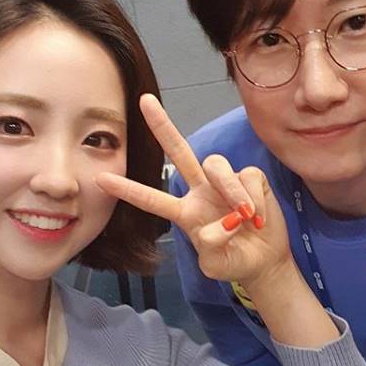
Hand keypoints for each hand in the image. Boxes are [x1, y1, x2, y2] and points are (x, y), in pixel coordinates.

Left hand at [95, 94, 291, 289]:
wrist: (265, 261)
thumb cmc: (234, 261)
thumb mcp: (217, 265)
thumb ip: (212, 249)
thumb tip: (218, 227)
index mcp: (184, 212)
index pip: (151, 199)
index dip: (127, 190)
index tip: (100, 179)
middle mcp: (201, 191)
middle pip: (179, 152)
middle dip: (162, 126)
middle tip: (145, 101)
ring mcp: (224, 183)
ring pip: (216, 165)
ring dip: (232, 192)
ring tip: (246, 218)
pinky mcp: (250, 178)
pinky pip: (247, 176)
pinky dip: (254, 198)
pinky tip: (259, 216)